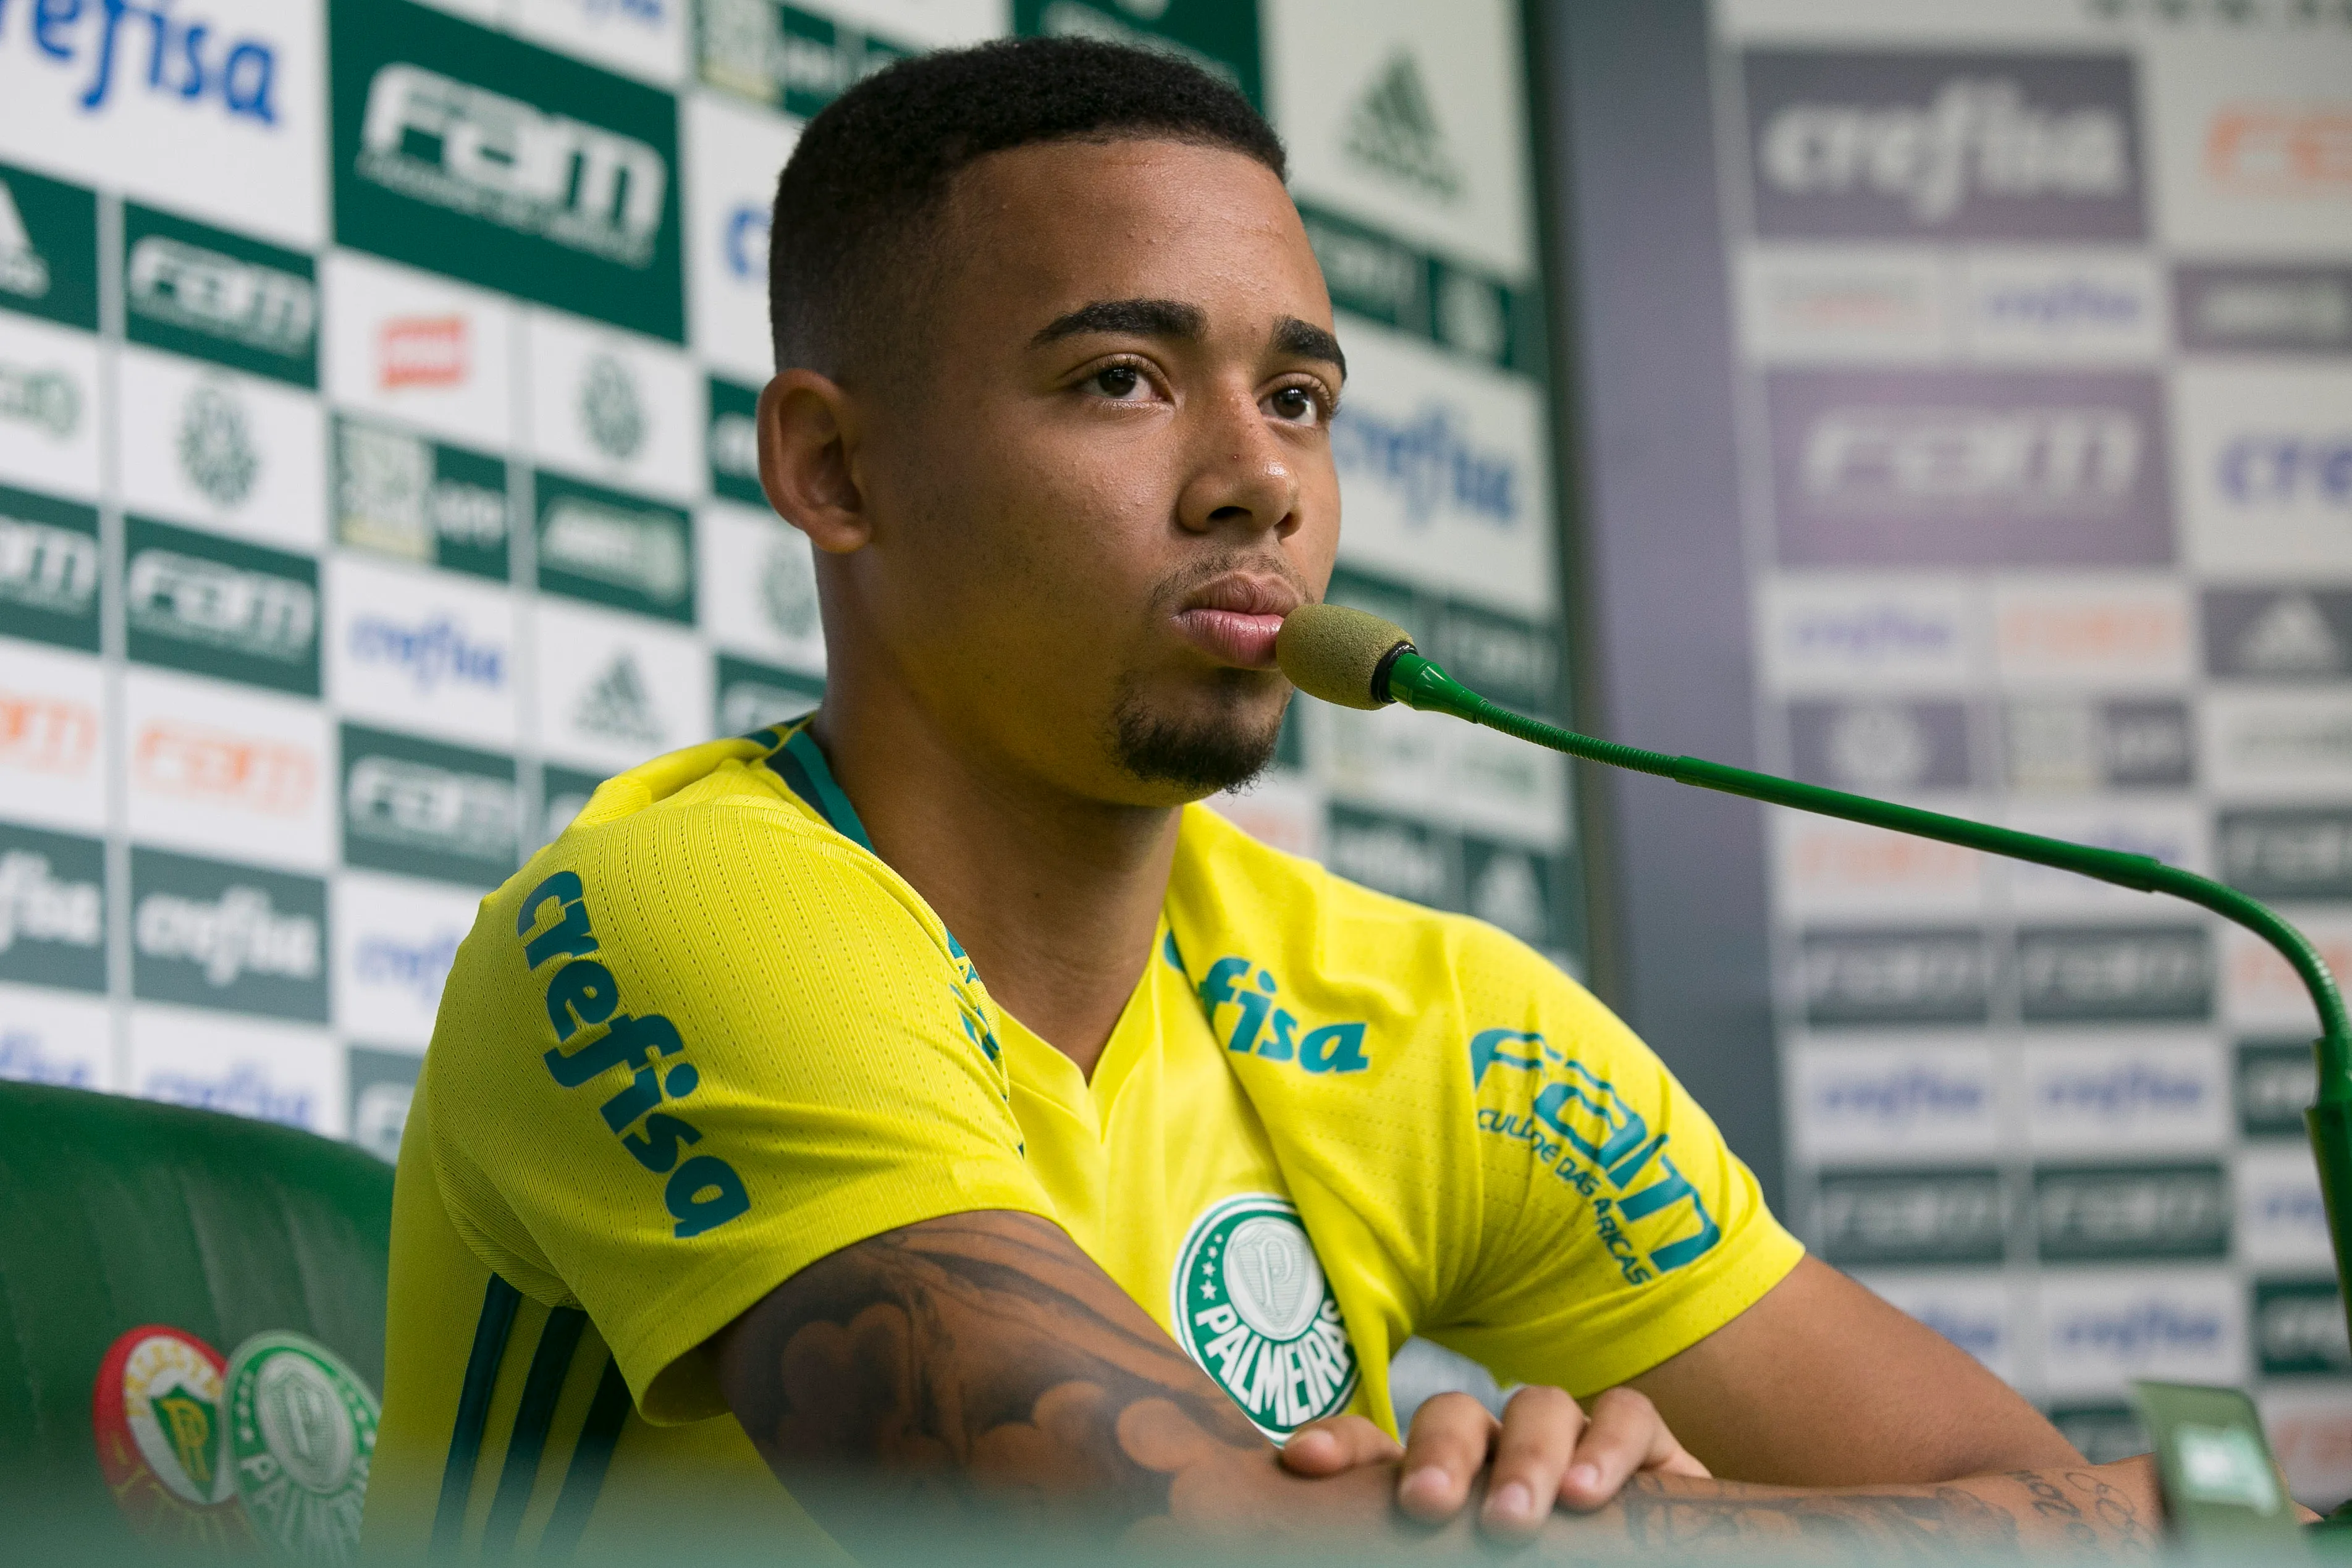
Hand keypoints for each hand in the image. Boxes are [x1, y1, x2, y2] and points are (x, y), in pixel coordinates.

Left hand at [1280, 1383, 1711, 1540]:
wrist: (1647, 1559)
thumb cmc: (1536, 1564)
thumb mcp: (1460, 1562)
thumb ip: (1415, 1551)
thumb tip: (1347, 1533)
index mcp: (1441, 1481)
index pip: (1374, 1447)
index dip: (1339, 1445)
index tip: (1305, 1463)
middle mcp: (1498, 1451)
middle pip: (1455, 1415)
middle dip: (1438, 1451)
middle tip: (1427, 1506)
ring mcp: (1569, 1441)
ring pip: (1538, 1407)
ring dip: (1524, 1458)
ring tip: (1513, 1519)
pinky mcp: (1645, 1448)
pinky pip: (1627, 1415)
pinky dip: (1607, 1447)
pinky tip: (1591, 1494)